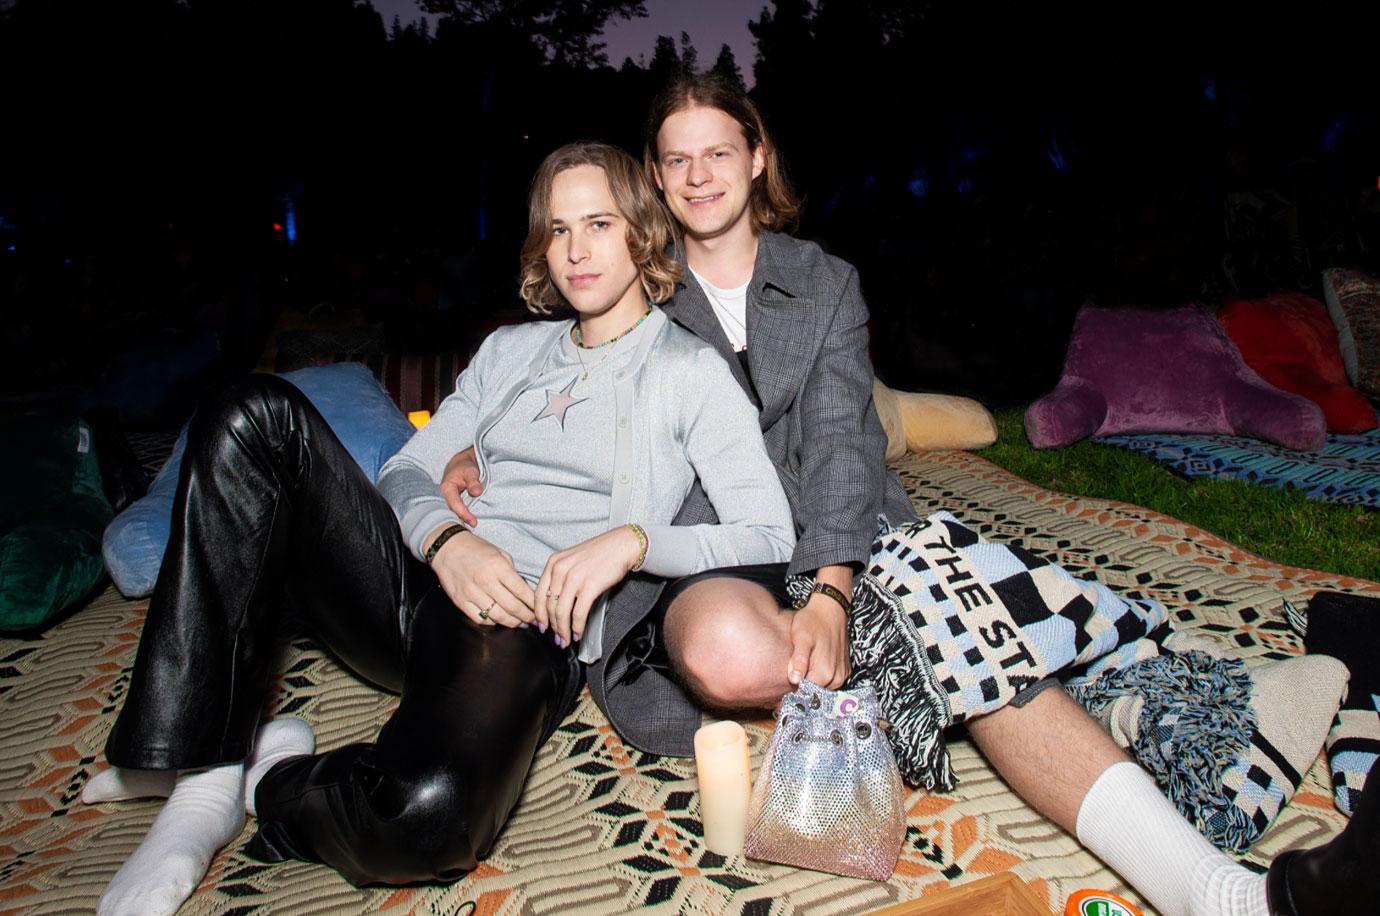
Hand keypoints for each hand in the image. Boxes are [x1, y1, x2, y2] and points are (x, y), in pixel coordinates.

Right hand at [429, 528, 534, 626]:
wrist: (447, 547)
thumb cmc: (476, 549)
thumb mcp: (499, 553)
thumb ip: (512, 572)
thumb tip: (525, 592)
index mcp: (498, 567)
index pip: (521, 590)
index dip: (533, 603)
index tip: (540, 608)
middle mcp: (485, 581)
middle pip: (512, 607)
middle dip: (526, 616)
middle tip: (533, 620)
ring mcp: (472, 593)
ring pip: (498, 616)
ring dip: (512, 622)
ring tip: (520, 623)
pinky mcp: (460, 601)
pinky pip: (480, 618)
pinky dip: (493, 622)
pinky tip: (499, 619)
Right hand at [440, 446, 482, 527]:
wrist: (463, 464)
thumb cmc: (466, 467)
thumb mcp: (470, 471)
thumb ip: (473, 481)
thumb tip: (476, 492)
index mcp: (447, 488)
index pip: (454, 504)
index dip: (464, 514)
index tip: (474, 522)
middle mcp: (445, 496)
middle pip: (451, 512)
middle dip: (461, 522)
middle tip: (473, 531)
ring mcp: (449, 501)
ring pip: (453, 514)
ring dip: (462, 522)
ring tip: (472, 532)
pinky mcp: (454, 503)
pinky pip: (457, 513)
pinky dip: (463, 519)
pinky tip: (470, 526)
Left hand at [535, 526, 640, 647]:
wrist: (621, 545)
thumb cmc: (600, 553)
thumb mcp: (572, 560)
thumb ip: (560, 577)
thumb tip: (555, 602)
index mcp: (554, 563)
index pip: (539, 595)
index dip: (539, 614)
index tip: (542, 626)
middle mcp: (561, 570)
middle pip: (550, 606)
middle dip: (552, 627)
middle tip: (557, 638)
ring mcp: (574, 578)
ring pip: (562, 612)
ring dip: (563, 630)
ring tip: (566, 640)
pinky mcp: (590, 586)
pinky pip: (578, 613)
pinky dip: (577, 627)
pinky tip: (578, 632)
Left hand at [788, 595, 849, 688]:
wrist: (830, 609)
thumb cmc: (813, 621)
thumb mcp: (801, 638)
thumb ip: (799, 660)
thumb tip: (794, 680)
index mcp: (825, 673)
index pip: (805, 694)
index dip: (793, 688)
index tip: (785, 681)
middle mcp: (836, 678)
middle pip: (814, 692)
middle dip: (803, 685)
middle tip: (793, 669)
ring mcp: (842, 674)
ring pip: (821, 687)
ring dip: (812, 680)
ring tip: (803, 664)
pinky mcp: (844, 669)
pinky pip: (830, 680)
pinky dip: (821, 675)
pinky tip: (814, 662)